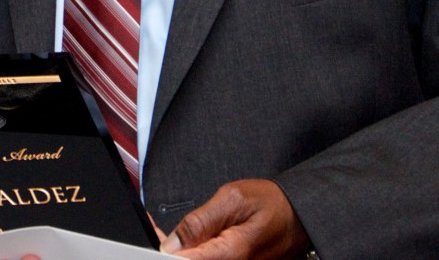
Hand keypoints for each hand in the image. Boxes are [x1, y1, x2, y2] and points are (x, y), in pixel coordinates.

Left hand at [159, 179, 309, 259]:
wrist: (300, 214)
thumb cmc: (271, 203)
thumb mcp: (232, 199)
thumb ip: (200, 220)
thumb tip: (172, 244)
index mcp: (231, 253)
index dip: (166, 251)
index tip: (153, 237)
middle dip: (171, 248)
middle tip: (156, 229)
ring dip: (181, 249)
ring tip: (171, 233)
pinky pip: (209, 259)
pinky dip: (194, 250)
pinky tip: (187, 240)